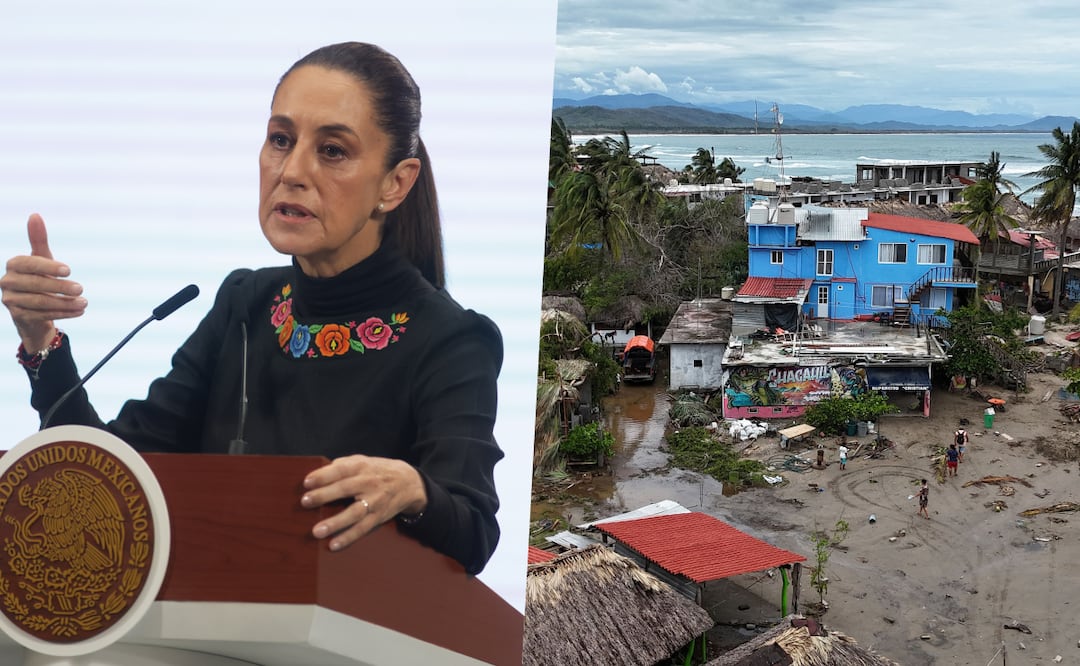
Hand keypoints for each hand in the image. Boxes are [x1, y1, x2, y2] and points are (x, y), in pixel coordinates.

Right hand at [0, 214, 85, 349]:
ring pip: (40, 302)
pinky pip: (43, 315)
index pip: (29, 264)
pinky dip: (64, 313)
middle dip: (60, 287)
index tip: (69, 270)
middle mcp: (7, 282)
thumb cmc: (39, 278)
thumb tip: (35, 215)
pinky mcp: (19, 317)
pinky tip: (80, 311)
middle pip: (35, 285)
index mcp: (13, 265)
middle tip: (81, 288)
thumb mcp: (42, 259)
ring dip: (65, 303)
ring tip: (84, 302)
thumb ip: (38, 240)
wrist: (33, 309)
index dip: (48, 267)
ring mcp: (11, 301)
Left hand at [301, 455, 427, 550]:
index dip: (323, 475)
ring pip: (354, 513)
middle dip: (324, 495)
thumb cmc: (377, 471)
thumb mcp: (363, 461)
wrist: (408, 482)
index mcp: (362, 467)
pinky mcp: (378, 517)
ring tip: (317, 531)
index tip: (306, 482)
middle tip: (305, 502)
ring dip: (335, 523)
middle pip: (345, 489)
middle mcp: (369, 483)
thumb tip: (318, 473)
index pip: (341, 469)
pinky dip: (348, 537)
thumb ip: (343, 465)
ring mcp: (374, 502)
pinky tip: (333, 545)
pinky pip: (362, 529)